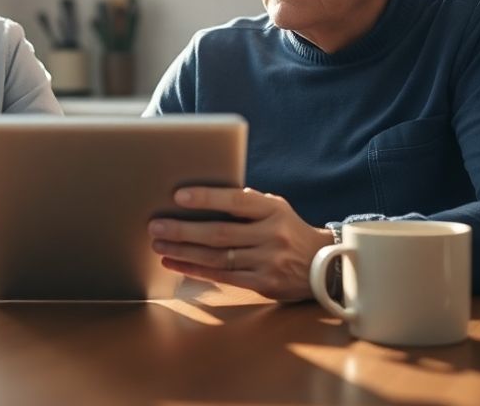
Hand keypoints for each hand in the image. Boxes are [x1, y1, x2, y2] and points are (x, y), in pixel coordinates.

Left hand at [148, 186, 332, 301]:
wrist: (324, 266)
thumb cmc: (288, 230)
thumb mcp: (276, 209)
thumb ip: (246, 203)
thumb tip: (202, 196)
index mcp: (273, 210)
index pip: (236, 200)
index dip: (207, 198)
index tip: (178, 196)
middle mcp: (271, 235)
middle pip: (220, 233)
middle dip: (183, 229)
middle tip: (156, 225)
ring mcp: (268, 262)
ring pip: (218, 257)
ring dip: (184, 251)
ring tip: (159, 243)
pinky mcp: (263, 283)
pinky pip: (223, 276)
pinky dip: (196, 269)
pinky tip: (175, 262)